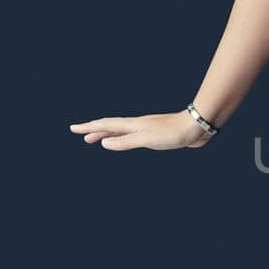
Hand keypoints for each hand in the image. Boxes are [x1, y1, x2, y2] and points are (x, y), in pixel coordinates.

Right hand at [68, 111, 211, 150]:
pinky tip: (126, 142)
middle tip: (81, 135)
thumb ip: (126, 141)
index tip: (73, 129)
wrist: (195, 127)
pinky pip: (132, 137)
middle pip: (111, 127)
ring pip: (121, 131)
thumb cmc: (172, 133)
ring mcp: (146, 129)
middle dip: (95, 131)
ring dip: (108, 134)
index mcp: (132, 125)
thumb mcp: (146, 139)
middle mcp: (137, 125)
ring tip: (98, 141)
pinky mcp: (156, 135)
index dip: (88, 127)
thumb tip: (104, 143)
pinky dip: (123, 139)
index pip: (105, 125)